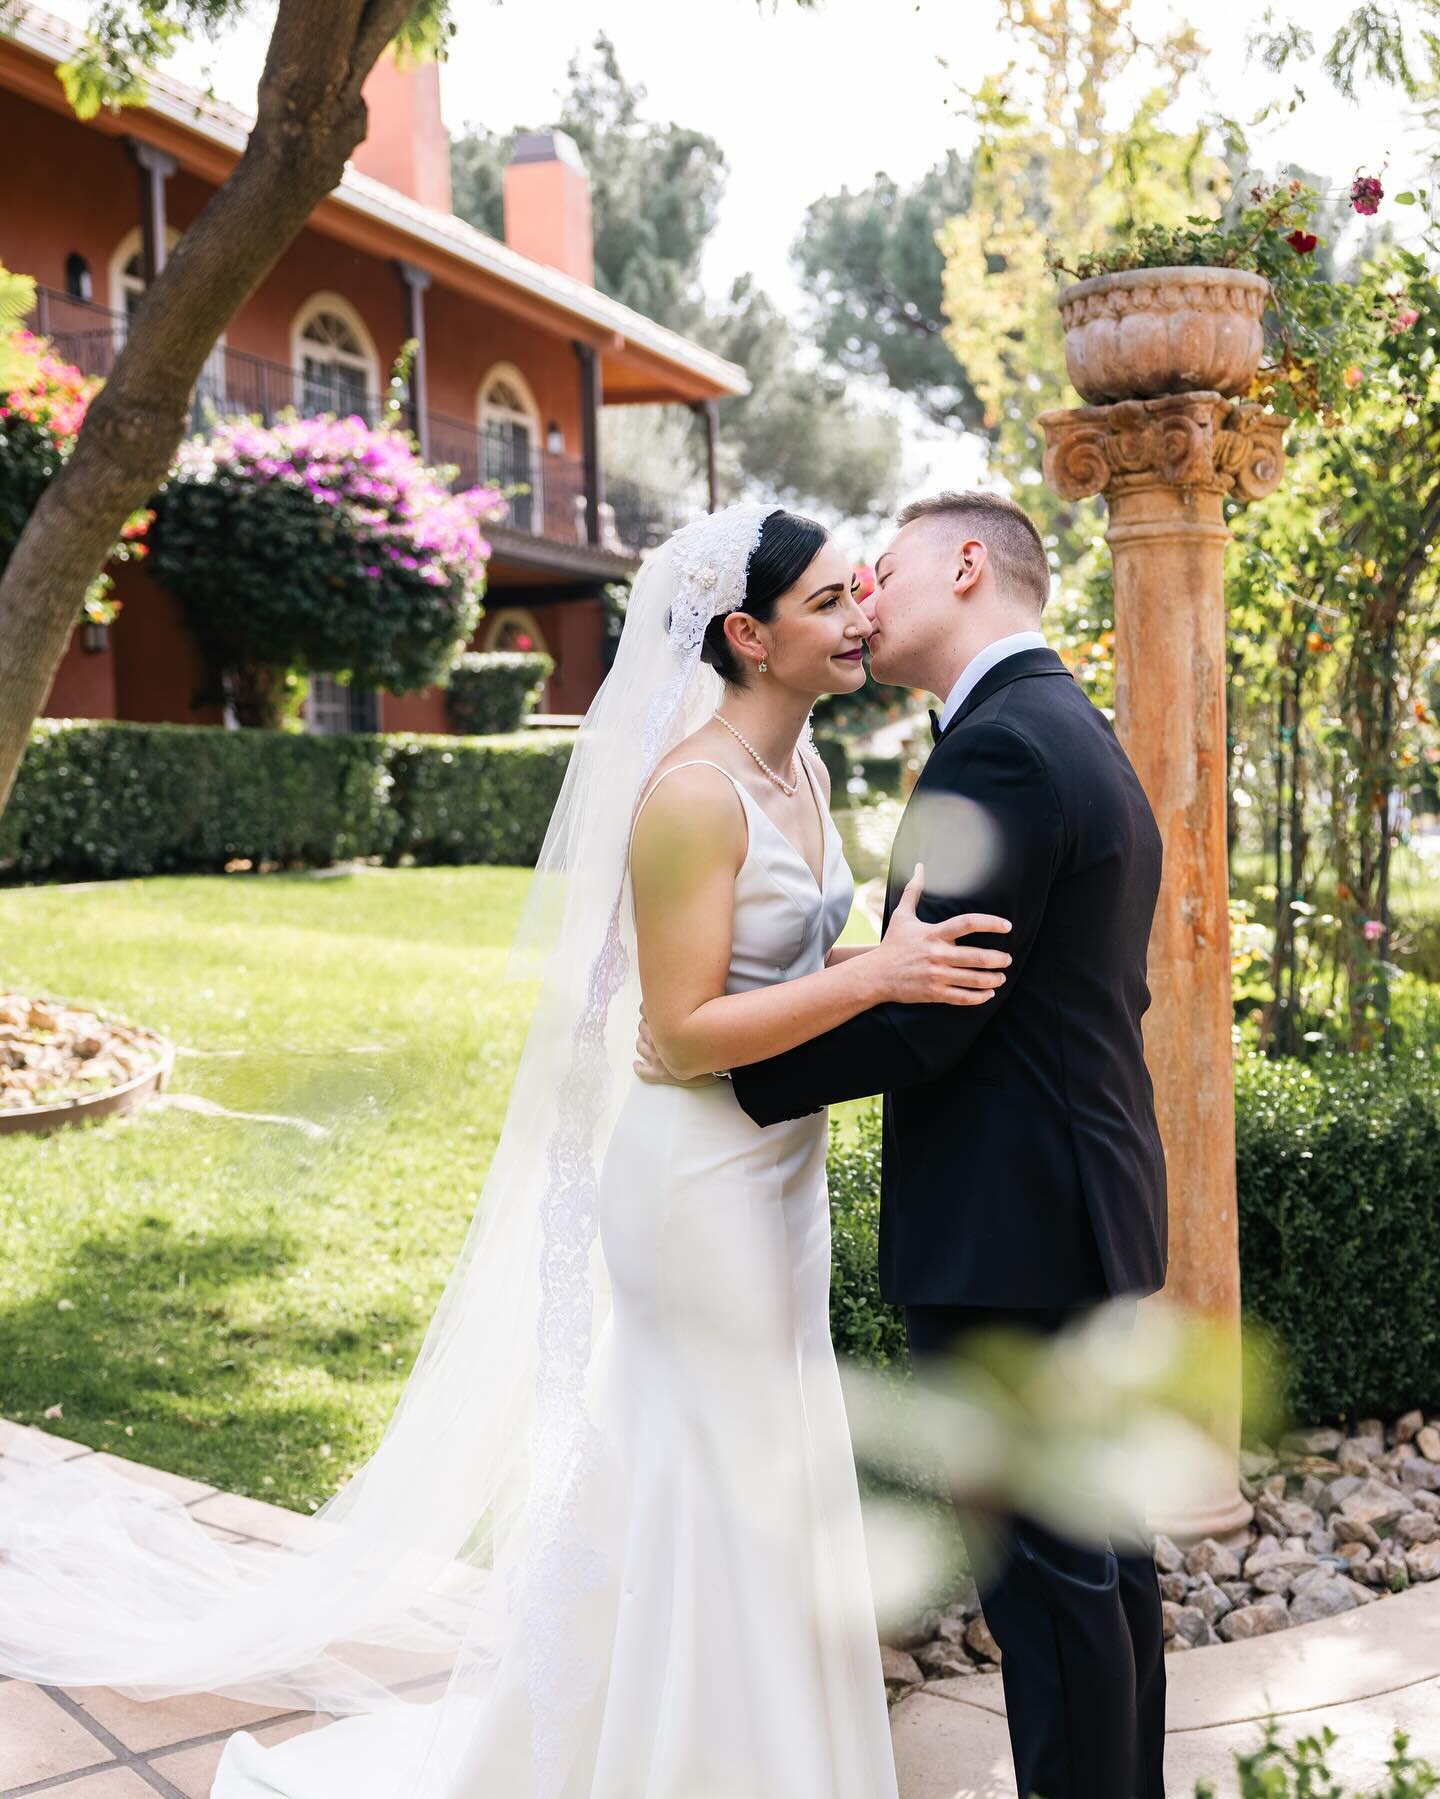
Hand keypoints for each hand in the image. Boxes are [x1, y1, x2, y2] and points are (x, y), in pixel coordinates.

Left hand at [634, 1007, 721, 1087]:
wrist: (715, 1064)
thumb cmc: (710, 1039)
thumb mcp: (701, 1014)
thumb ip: (689, 1005)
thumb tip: (687, 991)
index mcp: (663, 1024)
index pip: (646, 1011)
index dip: (648, 1008)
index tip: (652, 1007)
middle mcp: (655, 1040)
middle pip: (642, 1027)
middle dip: (646, 1024)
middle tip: (653, 1023)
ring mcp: (656, 1058)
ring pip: (640, 1046)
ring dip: (641, 1041)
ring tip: (645, 1040)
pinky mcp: (659, 1074)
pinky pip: (643, 1071)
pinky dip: (638, 1067)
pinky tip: (638, 1064)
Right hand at [873, 863, 1012, 1006]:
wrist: (874, 975)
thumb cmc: (892, 944)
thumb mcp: (902, 915)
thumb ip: (914, 890)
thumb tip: (919, 866)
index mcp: (933, 934)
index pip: (968, 923)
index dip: (991, 923)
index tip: (1007, 926)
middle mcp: (937, 954)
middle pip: (977, 957)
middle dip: (998, 959)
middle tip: (1007, 959)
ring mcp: (936, 975)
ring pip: (973, 979)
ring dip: (993, 979)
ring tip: (1001, 976)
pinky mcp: (934, 993)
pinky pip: (962, 997)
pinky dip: (979, 997)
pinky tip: (988, 994)